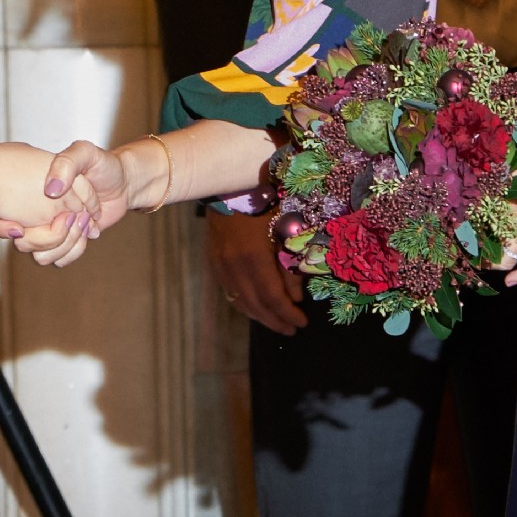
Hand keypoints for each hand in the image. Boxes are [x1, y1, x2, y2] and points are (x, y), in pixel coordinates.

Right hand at [0, 139, 141, 267]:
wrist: (123, 183)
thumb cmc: (102, 165)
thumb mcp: (84, 152)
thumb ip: (66, 163)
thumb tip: (51, 189)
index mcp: (33, 192)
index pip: (15, 217)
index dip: (39, 220)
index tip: (66, 207)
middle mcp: (36, 213)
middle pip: (26, 243)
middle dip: (56, 235)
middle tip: (78, 216)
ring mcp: (49, 230)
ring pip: (42, 257)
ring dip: (67, 244)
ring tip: (86, 223)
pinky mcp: (65, 242)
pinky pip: (58, 260)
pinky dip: (74, 251)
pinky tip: (89, 232)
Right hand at [207, 209, 304, 333]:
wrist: (230, 185)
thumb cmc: (265, 202)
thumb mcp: (285, 230)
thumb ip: (289, 266)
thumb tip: (295, 298)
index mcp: (253, 258)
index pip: (272, 297)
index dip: (287, 314)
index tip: (303, 322)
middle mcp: (233, 267)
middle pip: (256, 305)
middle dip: (275, 320)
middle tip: (292, 330)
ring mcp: (220, 266)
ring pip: (240, 301)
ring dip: (260, 316)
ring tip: (277, 323)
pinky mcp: (213, 263)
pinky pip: (229, 292)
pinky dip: (245, 304)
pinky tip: (256, 308)